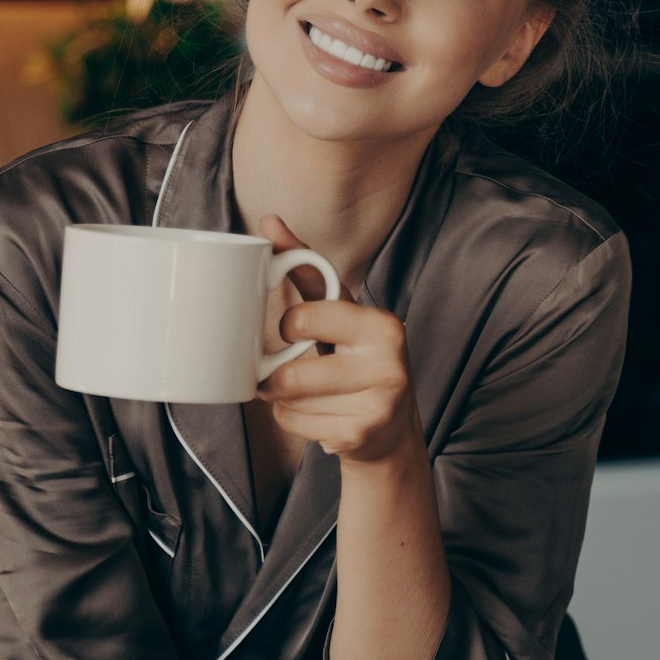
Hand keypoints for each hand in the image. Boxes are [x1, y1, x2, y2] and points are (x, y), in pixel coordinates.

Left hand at [255, 213, 418, 467]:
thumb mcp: (339, 311)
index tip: (295, 331)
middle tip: (284, 370)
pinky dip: (290, 420)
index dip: (288, 327)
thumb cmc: (357, 358)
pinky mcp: (360, 436)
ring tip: (303, 394)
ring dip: (282, 399)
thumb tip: (269, 222)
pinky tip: (314, 415)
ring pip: (288, 400)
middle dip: (275, 374)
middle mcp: (388, 365)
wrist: (390, 430)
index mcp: (382, 325)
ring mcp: (377, 405)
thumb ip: (306, 267)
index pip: (305, 318)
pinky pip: (294, 424)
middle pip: (291, 372)